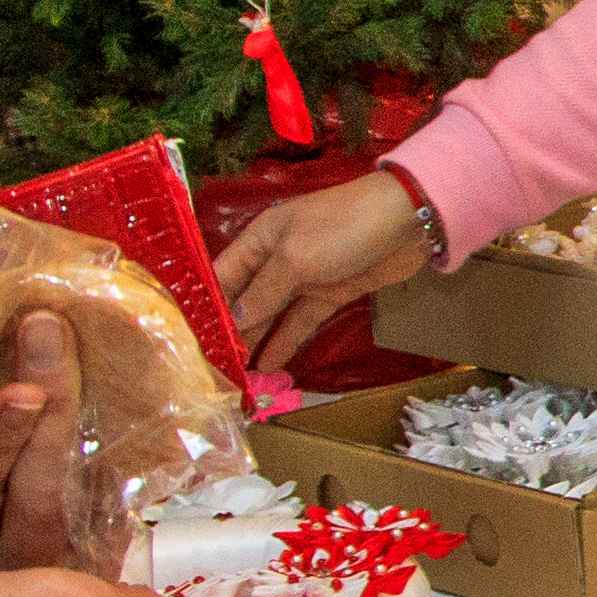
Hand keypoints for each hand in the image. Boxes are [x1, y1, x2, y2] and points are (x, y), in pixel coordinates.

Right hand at [218, 172, 432, 368]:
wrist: (406, 220)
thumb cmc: (342, 229)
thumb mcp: (295, 259)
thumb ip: (263, 292)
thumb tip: (231, 321)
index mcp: (259, 239)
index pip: (221, 276)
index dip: (206, 307)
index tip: (189, 341)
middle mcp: (275, 259)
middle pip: (244, 299)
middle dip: (229, 331)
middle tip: (212, 369)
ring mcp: (304, 278)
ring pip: (271, 315)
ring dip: (255, 342)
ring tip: (236, 376)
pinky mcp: (330, 294)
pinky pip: (300, 322)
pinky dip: (285, 341)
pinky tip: (267, 366)